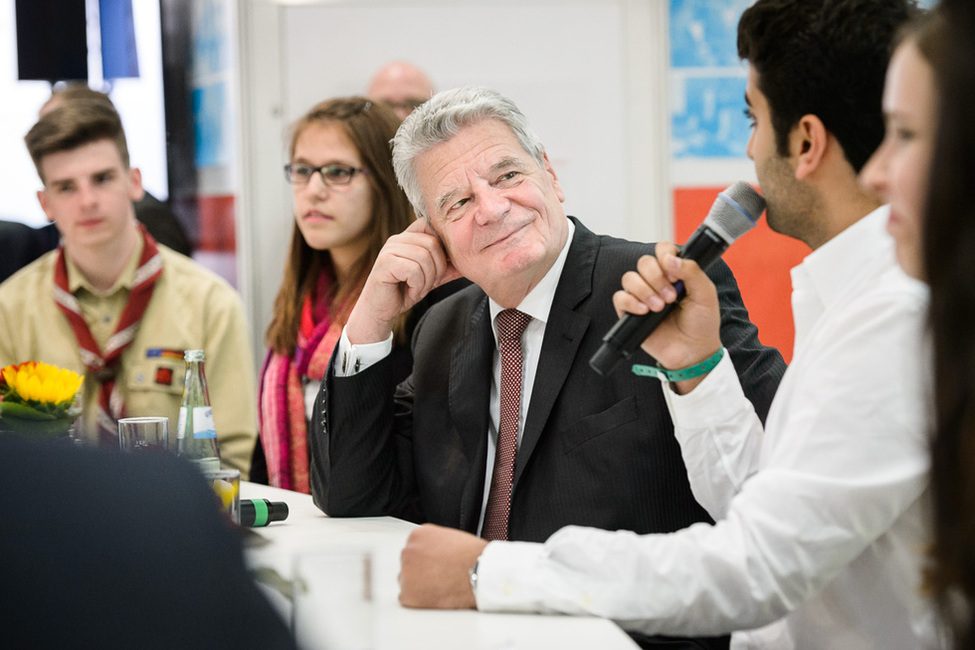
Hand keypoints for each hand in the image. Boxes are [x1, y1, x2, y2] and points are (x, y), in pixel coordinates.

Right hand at [345, 219, 462, 343]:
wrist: (379, 311)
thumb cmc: (403, 292)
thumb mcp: (430, 278)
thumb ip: (446, 268)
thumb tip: (468, 260)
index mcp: (408, 237)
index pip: (431, 225)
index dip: (443, 244)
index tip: (443, 266)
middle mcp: (397, 239)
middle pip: (433, 243)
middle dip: (438, 269)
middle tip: (430, 284)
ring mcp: (389, 249)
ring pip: (424, 257)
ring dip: (427, 280)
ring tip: (419, 289)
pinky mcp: (385, 263)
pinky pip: (413, 270)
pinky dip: (417, 286)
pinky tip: (411, 292)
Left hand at [398, 524, 486, 608]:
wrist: (482, 573)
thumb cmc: (473, 556)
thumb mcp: (450, 536)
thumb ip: (434, 542)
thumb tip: (429, 552)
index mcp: (418, 535)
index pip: (414, 547)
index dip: (427, 558)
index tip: (435, 563)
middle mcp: (408, 551)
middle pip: (409, 564)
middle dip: (421, 570)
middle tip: (440, 575)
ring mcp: (407, 573)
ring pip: (407, 581)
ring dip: (419, 585)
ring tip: (441, 585)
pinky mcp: (409, 594)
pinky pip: (408, 599)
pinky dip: (419, 600)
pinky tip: (436, 595)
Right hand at [612, 242, 721, 390]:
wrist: (693, 351)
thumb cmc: (701, 323)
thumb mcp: (706, 294)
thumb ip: (692, 271)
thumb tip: (671, 259)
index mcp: (675, 272)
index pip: (662, 249)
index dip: (665, 256)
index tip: (674, 273)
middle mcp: (656, 281)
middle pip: (643, 262)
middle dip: (656, 278)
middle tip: (671, 297)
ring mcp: (641, 296)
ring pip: (629, 278)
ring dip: (645, 291)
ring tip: (659, 307)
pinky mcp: (629, 312)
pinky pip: (619, 297)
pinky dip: (630, 302)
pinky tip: (644, 311)